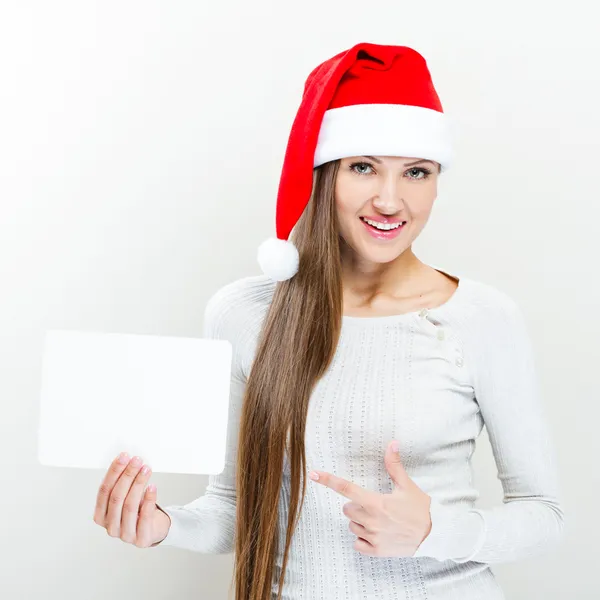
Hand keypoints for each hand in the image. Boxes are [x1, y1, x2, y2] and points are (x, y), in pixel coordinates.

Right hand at [93, 452, 170, 547]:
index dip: (113, 472)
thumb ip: (122, 482)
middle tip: (137, 460)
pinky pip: (145, 517)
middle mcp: (110, 527)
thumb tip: (126, 458)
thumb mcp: (126, 497)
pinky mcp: (141, 539)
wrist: (154, 529)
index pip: (104, 490)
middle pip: (116, 497)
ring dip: (138, 484)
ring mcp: (124, 535)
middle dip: (127, 475)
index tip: (124, 456)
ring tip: (146, 469)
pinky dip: (149, 500)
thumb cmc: (137, 510)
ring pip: (129, 505)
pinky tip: (153, 487)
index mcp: (101, 516)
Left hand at [308, 440, 431, 556]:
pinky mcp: (376, 551)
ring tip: (380, 520)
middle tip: (374, 505)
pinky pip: (357, 543)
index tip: (313, 474)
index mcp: (376, 502)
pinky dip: (363, 539)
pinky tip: (376, 534)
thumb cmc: (419, 509)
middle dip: (356, 505)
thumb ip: (394, 465)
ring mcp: (372, 537)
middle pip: (347, 508)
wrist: (433, 536)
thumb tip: (392, 443)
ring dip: (360, 522)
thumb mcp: (407, 485)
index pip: (346, 488)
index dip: (328, 480)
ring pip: (352, 525)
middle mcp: (371, 520)